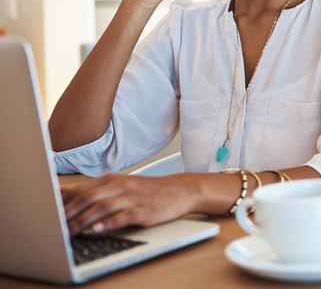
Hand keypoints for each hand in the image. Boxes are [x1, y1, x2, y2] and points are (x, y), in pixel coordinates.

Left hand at [61, 174, 198, 235]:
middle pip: (88, 198)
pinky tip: (98, 229)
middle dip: (68, 214)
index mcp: (112, 180)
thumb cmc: (148, 191)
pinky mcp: (144, 210)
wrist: (180, 190)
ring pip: (102, 208)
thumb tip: (62, 191)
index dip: (62, 203)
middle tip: (52, 228)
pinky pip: (124, 216)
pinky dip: (109, 223)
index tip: (48, 215)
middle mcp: (121, 186)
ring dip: (83, 221)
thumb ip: (92, 189)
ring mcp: (133, 198)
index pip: (81, 190)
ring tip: (69, 233)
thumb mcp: (120, 186)